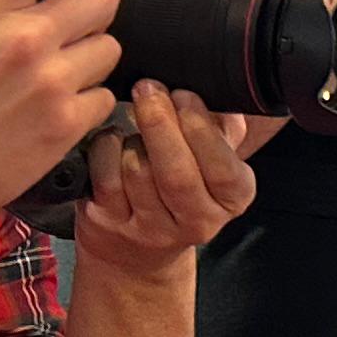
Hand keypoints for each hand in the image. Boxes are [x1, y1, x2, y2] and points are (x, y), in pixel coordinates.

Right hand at [0, 0, 121, 229]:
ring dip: (89, 60)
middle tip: (71, 26)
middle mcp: (23, 37)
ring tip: (51, 77)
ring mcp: (49, 81)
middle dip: (92, 8)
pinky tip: (52, 111)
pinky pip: (106, 98)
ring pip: (109, 47)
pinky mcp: (65, 124)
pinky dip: (87, 104)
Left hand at [69, 82, 256, 279]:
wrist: (140, 248)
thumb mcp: (214, 157)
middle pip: (176, 173)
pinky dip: (104, 150)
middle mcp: (196, 221)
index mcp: (231, 198)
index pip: (222, 168)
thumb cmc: (183, 184)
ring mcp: (150, 228)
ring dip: (131, 136)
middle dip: (160, 124)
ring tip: (132, 119)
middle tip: (149, 88)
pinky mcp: (110, 225)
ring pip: (138, 172)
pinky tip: (111, 140)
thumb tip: (215, 87)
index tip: (183, 94)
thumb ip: (222, 126)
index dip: (200, 129)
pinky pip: (105, 178)